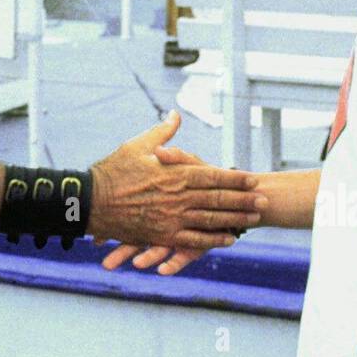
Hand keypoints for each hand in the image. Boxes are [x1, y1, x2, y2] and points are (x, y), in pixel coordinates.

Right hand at [87, 111, 264, 250]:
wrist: (92, 201)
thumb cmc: (113, 170)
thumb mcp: (138, 145)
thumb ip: (163, 134)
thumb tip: (176, 115)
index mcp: (175, 174)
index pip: (213, 176)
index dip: (236, 179)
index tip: (253, 179)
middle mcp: (178, 197)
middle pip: (219, 200)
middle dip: (244, 201)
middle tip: (264, 202)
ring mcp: (172, 219)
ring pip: (211, 221)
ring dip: (235, 220)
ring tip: (253, 220)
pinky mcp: (162, 236)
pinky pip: (193, 240)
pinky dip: (212, 240)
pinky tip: (228, 240)